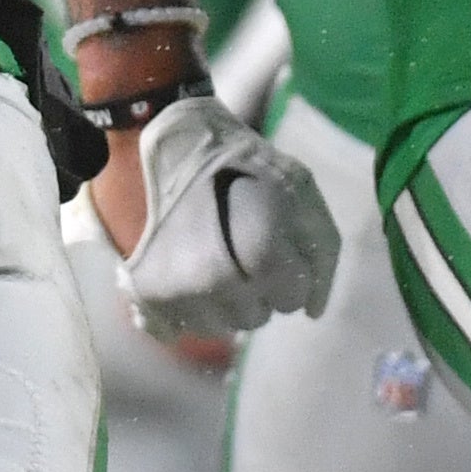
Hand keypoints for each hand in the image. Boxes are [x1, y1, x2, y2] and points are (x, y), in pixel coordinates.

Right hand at [115, 93, 340, 344]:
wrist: (178, 143)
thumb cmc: (246, 165)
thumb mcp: (302, 190)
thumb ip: (322, 251)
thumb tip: (313, 313)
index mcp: (260, 251)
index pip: (290, 299)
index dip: (291, 273)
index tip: (276, 244)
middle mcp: (214, 280)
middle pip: (256, 318)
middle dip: (258, 289)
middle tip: (241, 245)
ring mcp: (177, 291)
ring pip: (220, 327)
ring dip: (225, 301)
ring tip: (215, 255)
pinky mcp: (147, 293)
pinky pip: (179, 328)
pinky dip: (188, 307)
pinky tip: (188, 272)